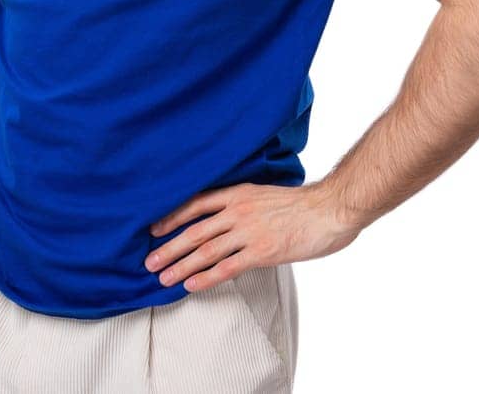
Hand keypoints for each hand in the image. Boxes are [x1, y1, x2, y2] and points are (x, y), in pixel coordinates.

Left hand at [144, 181, 359, 291]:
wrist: (329, 209)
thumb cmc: (302, 204)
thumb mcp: (265, 194)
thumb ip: (244, 205)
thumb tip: (226, 220)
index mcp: (238, 194)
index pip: (195, 204)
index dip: (172, 217)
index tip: (153, 230)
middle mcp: (238, 211)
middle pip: (194, 231)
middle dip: (169, 248)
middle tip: (149, 262)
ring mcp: (248, 232)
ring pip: (205, 251)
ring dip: (181, 266)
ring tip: (163, 278)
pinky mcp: (262, 252)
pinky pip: (227, 267)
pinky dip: (206, 277)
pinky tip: (191, 285)